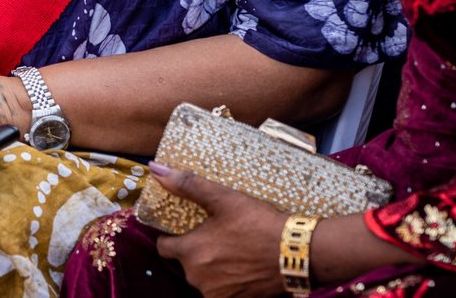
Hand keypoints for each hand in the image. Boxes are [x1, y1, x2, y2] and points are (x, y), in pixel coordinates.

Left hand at [153, 165, 289, 297]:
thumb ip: (187, 185)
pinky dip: (228, 280)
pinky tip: (242, 266)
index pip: (163, 247)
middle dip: (196, 252)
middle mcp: (198, 278)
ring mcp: (218, 293)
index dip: (171, 238)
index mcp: (190, 252)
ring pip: (204, 278)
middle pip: (186, 263)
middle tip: (216, 237)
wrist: (298, 253)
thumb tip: (157, 170)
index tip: (184, 230)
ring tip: (232, 251)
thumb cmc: (259, 224)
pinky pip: (223, 290)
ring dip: (212, 268)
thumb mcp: (224, 199)